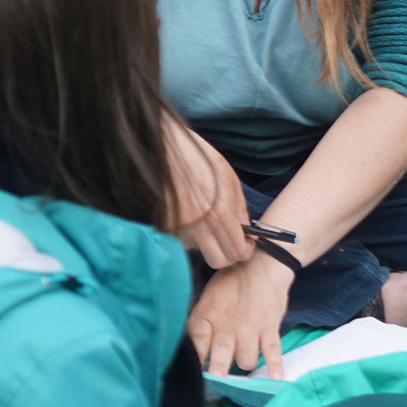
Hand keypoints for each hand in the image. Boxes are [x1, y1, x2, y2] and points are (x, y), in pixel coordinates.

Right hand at [164, 117, 253, 268]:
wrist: (160, 145)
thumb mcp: (227, 176)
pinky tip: (185, 211)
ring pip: (198, 249)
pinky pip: (181, 239)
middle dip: (228, 253)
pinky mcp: (162, 226)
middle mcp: (197, 226)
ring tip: (201, 215)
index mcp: (218, 212)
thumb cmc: (197, 156)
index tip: (245, 243)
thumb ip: (239, 208)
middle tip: (228, 239)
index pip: (238, 252)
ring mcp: (177, 228)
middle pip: (219, 261)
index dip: (245, 250)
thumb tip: (246, 231)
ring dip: (204, 240)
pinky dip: (187, 232)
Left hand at [190, 252, 293, 377]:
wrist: (261, 263)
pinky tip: (276, 379)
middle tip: (217, 380)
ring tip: (243, 364)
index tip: (193, 373)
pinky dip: (275, 367)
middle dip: (218, 370)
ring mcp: (250, 328)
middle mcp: (227, 325)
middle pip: (220, 355)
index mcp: (207, 315)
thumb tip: (194, 347)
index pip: (196, 341)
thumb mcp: (208, 297)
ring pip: (246, 360)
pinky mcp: (269, 328)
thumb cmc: (231, 282)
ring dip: (245, 364)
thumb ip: (201, 322)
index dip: (195, 358)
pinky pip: (273, 352)